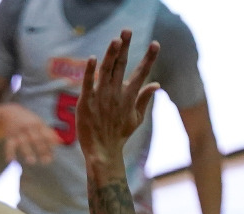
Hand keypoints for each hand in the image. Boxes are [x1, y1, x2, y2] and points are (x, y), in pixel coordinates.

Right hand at [0, 103, 61, 166]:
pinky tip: (10, 161)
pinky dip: (9, 152)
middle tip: (46, 161)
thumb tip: (61, 142)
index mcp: (37, 124)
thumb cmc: (28, 120)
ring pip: (23, 142)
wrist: (10, 111)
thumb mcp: (39, 123)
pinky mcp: (10, 136)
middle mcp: (28, 127)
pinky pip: (9, 145)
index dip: (50, 144)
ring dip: (27, 152)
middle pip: (36, 139)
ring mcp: (19, 132)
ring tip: (31, 161)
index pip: (46, 135)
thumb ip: (49, 133)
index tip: (53, 155)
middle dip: (41, 150)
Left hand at [77, 31, 159, 170]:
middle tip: (127, 31)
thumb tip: (157, 84)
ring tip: (116, 40)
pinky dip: (90, 71)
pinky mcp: (86, 103)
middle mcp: (116, 94)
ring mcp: (101, 98)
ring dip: (111, 54)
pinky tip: (93, 58)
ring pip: (106, 71)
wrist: (103, 153)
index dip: (149, 58)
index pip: (141, 73)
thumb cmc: (119, 135)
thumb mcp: (136, 118)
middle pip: (121, 66)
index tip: (156, 44)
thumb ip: (145, 99)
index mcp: (129, 97)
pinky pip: (88, 84)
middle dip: (125, 48)